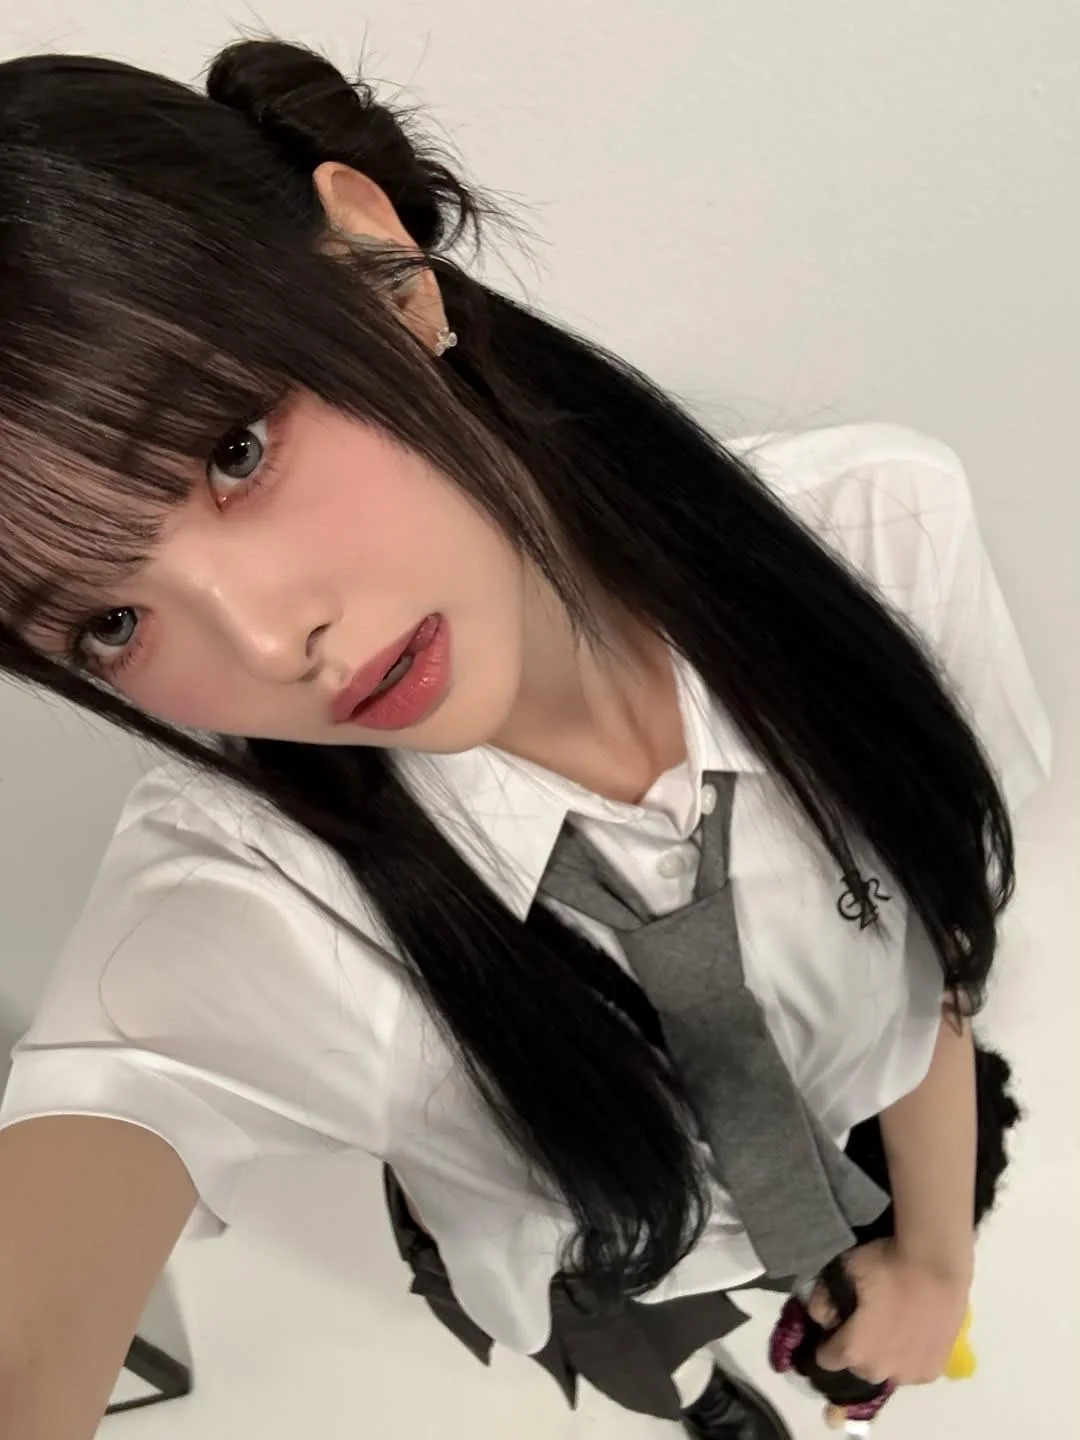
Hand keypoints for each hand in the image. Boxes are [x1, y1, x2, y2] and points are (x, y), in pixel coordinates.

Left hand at [809, 1239, 970, 1386]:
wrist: (935, 1263)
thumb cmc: (885, 1266)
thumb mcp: (842, 1271)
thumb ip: (822, 1299)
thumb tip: (821, 1318)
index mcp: (854, 1351)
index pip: (827, 1360)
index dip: (826, 1344)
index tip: (833, 1329)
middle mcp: (881, 1371)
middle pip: (858, 1367)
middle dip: (856, 1351)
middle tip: (864, 1324)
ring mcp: (910, 1374)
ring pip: (887, 1371)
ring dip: (883, 1357)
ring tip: (890, 1329)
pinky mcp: (934, 1370)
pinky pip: (912, 1370)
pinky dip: (908, 1358)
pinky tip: (911, 1334)